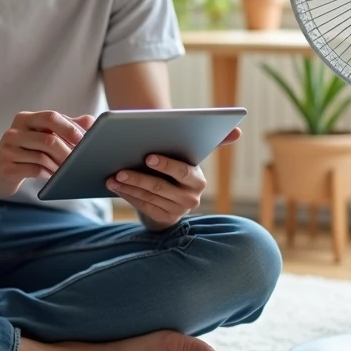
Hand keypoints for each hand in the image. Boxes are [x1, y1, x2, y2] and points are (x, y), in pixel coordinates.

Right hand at [0, 111, 95, 195]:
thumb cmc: (24, 152)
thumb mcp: (41, 135)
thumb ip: (64, 127)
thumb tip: (90, 121)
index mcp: (24, 119)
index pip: (51, 117)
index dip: (70, 128)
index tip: (87, 139)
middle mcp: (14, 131)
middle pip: (49, 138)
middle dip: (69, 151)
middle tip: (82, 160)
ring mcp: (8, 150)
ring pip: (43, 156)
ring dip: (61, 165)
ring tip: (70, 170)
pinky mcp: (7, 168)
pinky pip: (36, 170)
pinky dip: (50, 174)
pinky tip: (54, 176)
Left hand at [109, 128, 240, 228]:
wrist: (170, 195)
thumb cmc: (175, 167)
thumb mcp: (188, 153)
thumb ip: (212, 138)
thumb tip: (239, 130)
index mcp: (197, 178)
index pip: (183, 171)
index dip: (166, 164)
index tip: (148, 156)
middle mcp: (191, 197)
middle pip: (161, 186)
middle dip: (139, 177)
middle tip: (120, 168)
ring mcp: (177, 211)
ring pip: (149, 197)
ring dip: (128, 186)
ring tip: (111, 176)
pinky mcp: (164, 219)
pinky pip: (143, 207)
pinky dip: (128, 195)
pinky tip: (115, 186)